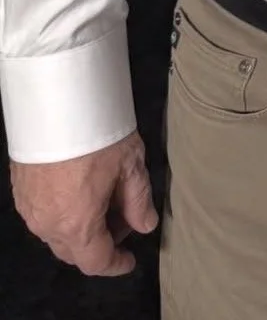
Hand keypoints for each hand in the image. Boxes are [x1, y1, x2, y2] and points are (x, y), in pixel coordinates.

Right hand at [10, 131, 157, 275]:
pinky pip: (44, 216)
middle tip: (124, 217)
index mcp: (76, 224)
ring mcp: (30, 209)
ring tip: (106, 197)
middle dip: (101, 243)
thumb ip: (138, 200)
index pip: (96, 262)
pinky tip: (82, 189)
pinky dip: (65, 213)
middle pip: (75, 251)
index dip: (116, 264)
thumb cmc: (97, 133)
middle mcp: (47, 224)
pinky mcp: (21, 191)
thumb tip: (145, 224)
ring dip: (82, 228)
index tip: (130, 259)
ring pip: (57, 235)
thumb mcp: (130, 164)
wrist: (56, 102)